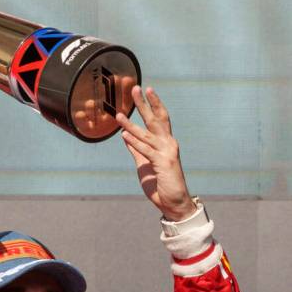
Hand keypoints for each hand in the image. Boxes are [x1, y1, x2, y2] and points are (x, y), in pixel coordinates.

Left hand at [115, 86, 195, 220]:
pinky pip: (146, 151)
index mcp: (165, 143)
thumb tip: (125, 136)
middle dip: (144, 104)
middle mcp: (168, 144)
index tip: (144, 90)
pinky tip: (124, 135)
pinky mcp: (163, 164)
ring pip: (147, 135)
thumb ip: (137, 150)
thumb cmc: (160, 184)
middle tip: (135, 88)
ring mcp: (167, 153)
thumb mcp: (144, 165)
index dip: (153, 103)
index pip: (160, 119)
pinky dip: (135, 143)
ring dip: (131, 125)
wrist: (173, 203)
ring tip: (118, 116)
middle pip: (156, 119)